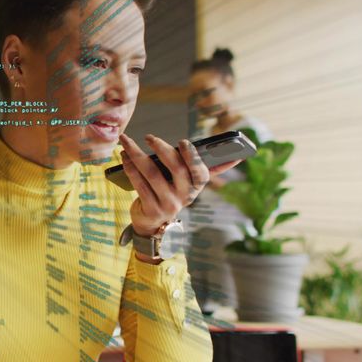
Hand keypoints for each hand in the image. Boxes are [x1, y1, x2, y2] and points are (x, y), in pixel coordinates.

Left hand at [119, 133, 239, 235]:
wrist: (153, 224)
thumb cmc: (171, 194)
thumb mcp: (188, 184)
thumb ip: (209, 170)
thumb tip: (237, 158)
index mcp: (196, 187)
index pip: (201, 172)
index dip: (192, 157)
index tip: (184, 143)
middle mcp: (184, 197)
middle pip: (176, 169)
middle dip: (163, 150)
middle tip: (149, 137)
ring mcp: (168, 204)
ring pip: (152, 174)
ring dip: (137, 155)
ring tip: (127, 141)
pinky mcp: (151, 209)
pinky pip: (139, 184)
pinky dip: (130, 168)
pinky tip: (124, 156)